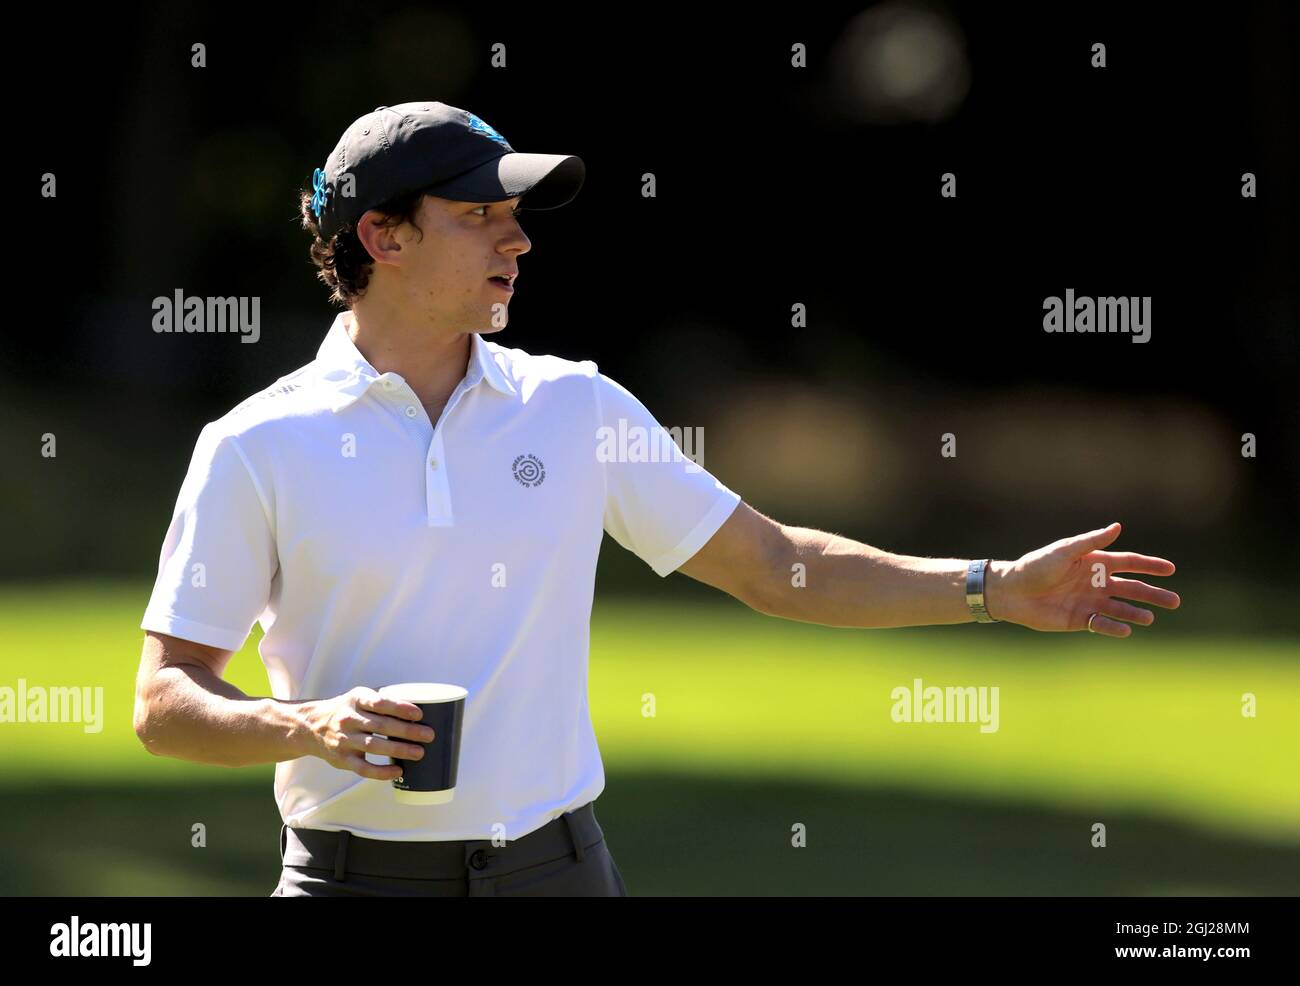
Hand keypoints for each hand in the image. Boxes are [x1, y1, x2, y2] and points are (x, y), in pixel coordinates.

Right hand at [297, 686, 434, 779]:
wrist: (311, 726)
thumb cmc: (346, 710)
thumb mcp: (359, 696)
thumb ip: (383, 699)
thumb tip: (419, 701)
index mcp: (356, 699)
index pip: (379, 702)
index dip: (400, 708)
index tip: (419, 714)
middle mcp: (348, 719)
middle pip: (381, 726)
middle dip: (407, 731)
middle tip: (429, 735)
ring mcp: (344, 740)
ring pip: (373, 746)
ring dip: (399, 750)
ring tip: (419, 752)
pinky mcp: (342, 759)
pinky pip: (363, 768)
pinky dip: (381, 772)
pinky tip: (398, 771)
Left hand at [987, 522, 1179, 636]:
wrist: (1012, 592)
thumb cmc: (1036, 566)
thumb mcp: (1064, 551)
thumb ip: (1092, 542)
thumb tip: (1118, 526)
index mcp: (1094, 562)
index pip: (1129, 563)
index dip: (1149, 566)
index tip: (1170, 569)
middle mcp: (1096, 582)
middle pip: (1131, 588)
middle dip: (1152, 594)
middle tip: (1175, 602)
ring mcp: (1089, 601)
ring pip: (1121, 608)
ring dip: (1136, 613)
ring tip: (1150, 618)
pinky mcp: (1079, 619)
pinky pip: (1102, 624)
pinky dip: (1114, 627)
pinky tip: (1125, 630)